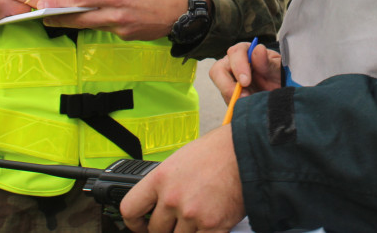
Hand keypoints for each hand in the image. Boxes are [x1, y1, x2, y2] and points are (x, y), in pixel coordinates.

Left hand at [40, 0, 189, 39]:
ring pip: (94, 25)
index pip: (81, 0)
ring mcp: (121, 29)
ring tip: (68, 17)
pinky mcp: (127, 37)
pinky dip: (106, 21)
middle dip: (60, 20)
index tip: (43, 5)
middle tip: (44, 19)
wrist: (180, 10)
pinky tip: (112, 16)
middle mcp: (116, 14)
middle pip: (81, 20)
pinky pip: (110, 28)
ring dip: (80, 21)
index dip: (59, 3)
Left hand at [121, 125, 243, 232]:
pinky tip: (208, 226)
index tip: (140, 225)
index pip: (130, 209)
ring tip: (197, 218)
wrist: (246, 152)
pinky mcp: (212, 227)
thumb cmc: (217, 152)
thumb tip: (158, 202)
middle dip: (164, 229)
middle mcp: (172, 198)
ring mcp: (191, 214)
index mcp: (160, 178)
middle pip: (155, 230)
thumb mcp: (180, 160)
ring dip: (185, 232)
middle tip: (176, 222)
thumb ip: (165, 184)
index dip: (133, 223)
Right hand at [210, 42, 282, 103]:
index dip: (238, 66)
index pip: (235, 53)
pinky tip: (247, 108)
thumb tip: (258, 50)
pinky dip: (235, 106)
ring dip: (231, 97)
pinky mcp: (229, 95)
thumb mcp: (278, 69)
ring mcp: (229, 80)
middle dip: (228, 85)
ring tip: (248, 102)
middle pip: (218, 70)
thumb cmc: (278, 76)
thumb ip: (267, 62)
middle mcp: (233, 64)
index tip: (246, 81)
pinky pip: (226, 101)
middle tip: (243, 96)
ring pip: (220, 87)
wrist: (280, 93)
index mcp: (246, 52)